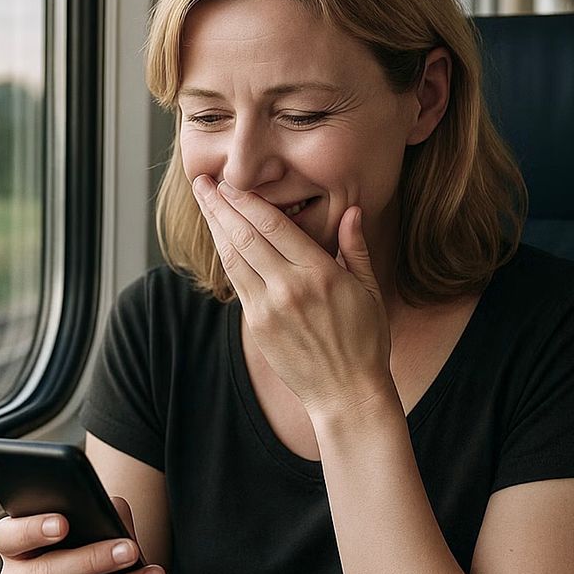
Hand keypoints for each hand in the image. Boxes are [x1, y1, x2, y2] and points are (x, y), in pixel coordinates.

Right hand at [0, 497, 166, 573]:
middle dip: (94, 560)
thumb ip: (95, 511)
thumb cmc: (80, 548)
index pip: (8, 536)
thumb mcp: (87, 524)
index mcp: (12, 543)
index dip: (32, 530)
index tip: (63, 524)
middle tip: (129, 550)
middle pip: (48, 573)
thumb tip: (112, 512)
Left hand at [191, 175, 394, 419]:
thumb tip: (352, 210)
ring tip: (203, 201)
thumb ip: (355, 247)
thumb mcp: (370, 290)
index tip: (231, 181)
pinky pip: (236, 281)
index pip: (274, 225)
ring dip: (214, 226)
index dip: (247, 200)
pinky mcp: (257, 325)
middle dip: (221, 205)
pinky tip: (218, 238)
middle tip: (203, 181)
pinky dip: (224, 255)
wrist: (346, 393)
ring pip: (233, 257)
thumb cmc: (365, 340)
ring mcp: (269, 308)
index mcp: (320, 273)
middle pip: (245, 235)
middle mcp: (290, 287)